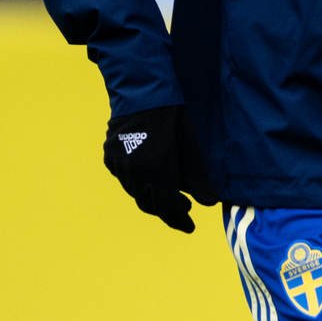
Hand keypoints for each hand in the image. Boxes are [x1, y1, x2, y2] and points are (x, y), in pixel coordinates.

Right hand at [103, 105, 203, 232]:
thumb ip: (199, 178)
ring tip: (171, 197)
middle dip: (167, 211)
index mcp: (156, 171)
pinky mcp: (109, 156)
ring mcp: (118, 165)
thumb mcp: (192, 148)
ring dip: (152, 198)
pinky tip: (150, 180)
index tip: (190, 227)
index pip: (167, 207)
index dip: (178, 220)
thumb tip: (212, 203)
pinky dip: (138, 184)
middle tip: (184, 212)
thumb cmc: (174, 118)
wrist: (143, 93)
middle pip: (149, 203)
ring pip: (135, 192)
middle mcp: (133, 173)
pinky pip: (124, 178)